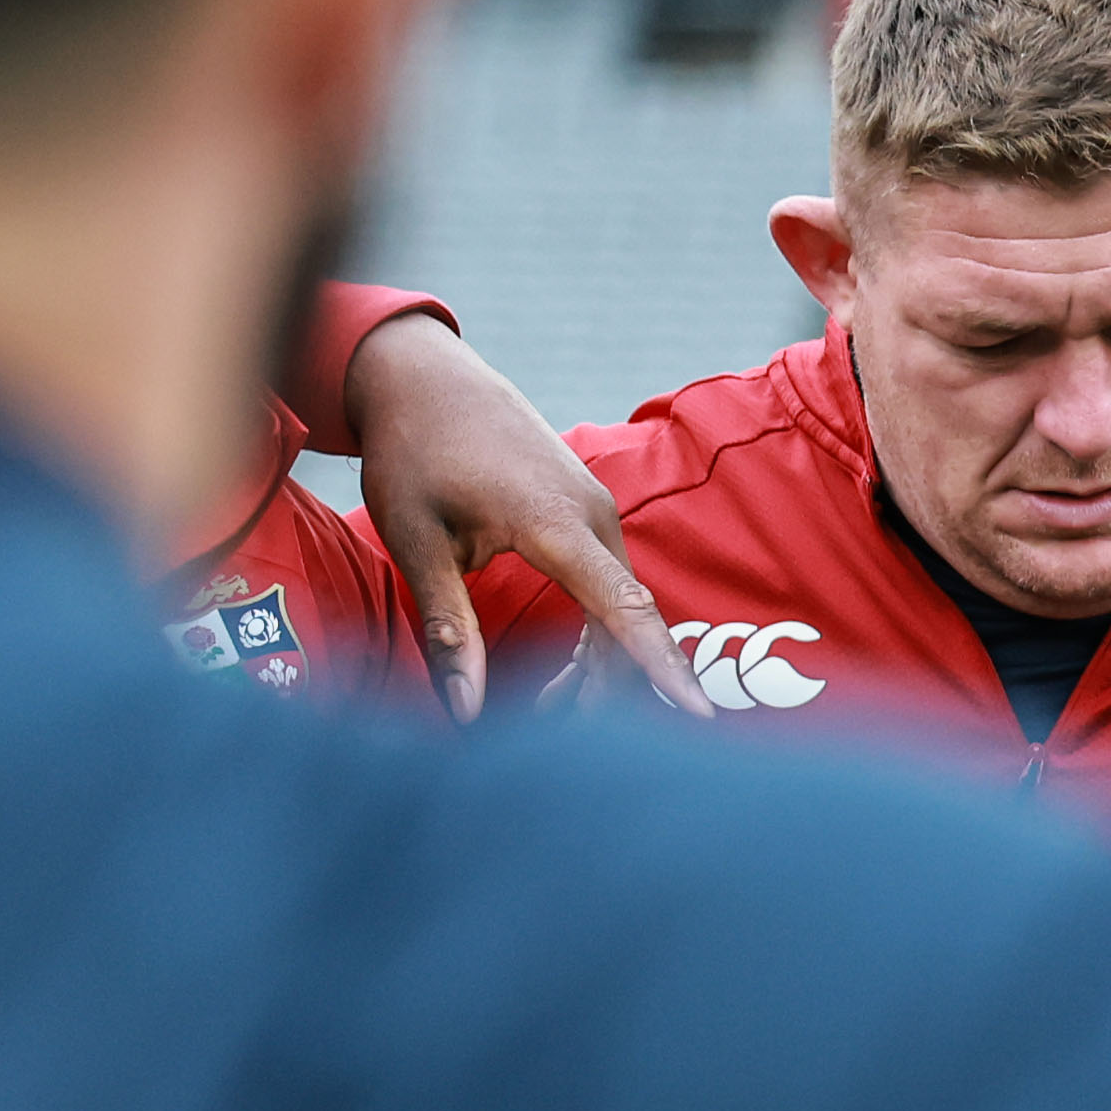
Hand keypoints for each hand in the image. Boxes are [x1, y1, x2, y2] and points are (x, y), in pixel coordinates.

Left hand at [345, 315, 708, 721]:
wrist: (423, 377)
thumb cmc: (411, 452)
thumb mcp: (413, 539)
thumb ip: (447, 627)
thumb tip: (465, 712)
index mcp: (553, 520)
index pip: (622, 606)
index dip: (660, 665)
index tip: (699, 715)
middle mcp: (591, 513)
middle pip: (624, 619)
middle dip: (604, 686)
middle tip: (548, 733)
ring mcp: (595, 507)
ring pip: (619, 604)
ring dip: (597, 661)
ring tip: (548, 709)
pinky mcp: (587, 509)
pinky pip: (609, 580)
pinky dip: (595, 627)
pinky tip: (565, 665)